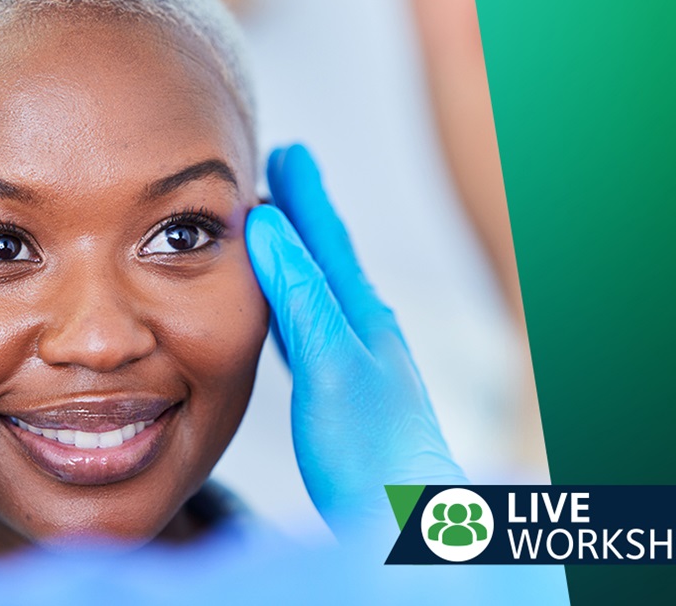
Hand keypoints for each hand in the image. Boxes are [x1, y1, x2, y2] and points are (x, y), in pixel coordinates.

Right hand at [246, 145, 466, 536]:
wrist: (405, 520)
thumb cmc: (372, 451)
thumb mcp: (331, 364)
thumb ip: (302, 297)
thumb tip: (269, 228)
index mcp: (361, 317)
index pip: (327, 241)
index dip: (306, 197)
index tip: (288, 154)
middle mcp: (364, 332)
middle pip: (325, 258)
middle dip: (302, 216)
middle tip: (282, 176)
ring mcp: (357, 364)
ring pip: (318, 293)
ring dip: (296, 258)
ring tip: (276, 235)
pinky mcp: (344, 397)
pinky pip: (310, 332)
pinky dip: (291, 309)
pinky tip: (284, 320)